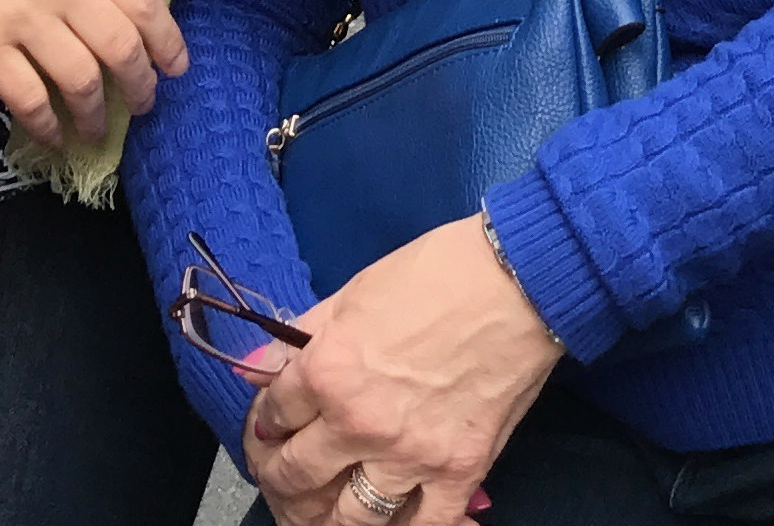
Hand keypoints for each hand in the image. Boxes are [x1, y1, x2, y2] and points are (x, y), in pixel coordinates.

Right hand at [0, 0, 183, 147]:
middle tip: (146, 102)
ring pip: (82, 80)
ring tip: (99, 127)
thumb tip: (123, 1)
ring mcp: (21, 17)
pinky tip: (54, 133)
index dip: (167, 40)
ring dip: (98, 113)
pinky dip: (49, 124)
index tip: (176, 65)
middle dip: (142, 84)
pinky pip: (30, 99)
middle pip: (121, 46)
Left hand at [244, 220, 557, 525]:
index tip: (269, 428)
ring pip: (347, 522)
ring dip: (325, 519)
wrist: (517, 280)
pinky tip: (390, 521)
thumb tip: (255, 370)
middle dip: (279, 480)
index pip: (271, 419)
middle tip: (283, 476)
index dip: (264, 425)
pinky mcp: (457, 475)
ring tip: (324, 509)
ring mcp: (409, 457)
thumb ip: (300, 337)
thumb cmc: (436, 273)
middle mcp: (359, 423)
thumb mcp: (354, 292)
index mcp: (328, 370)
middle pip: (296, 479)